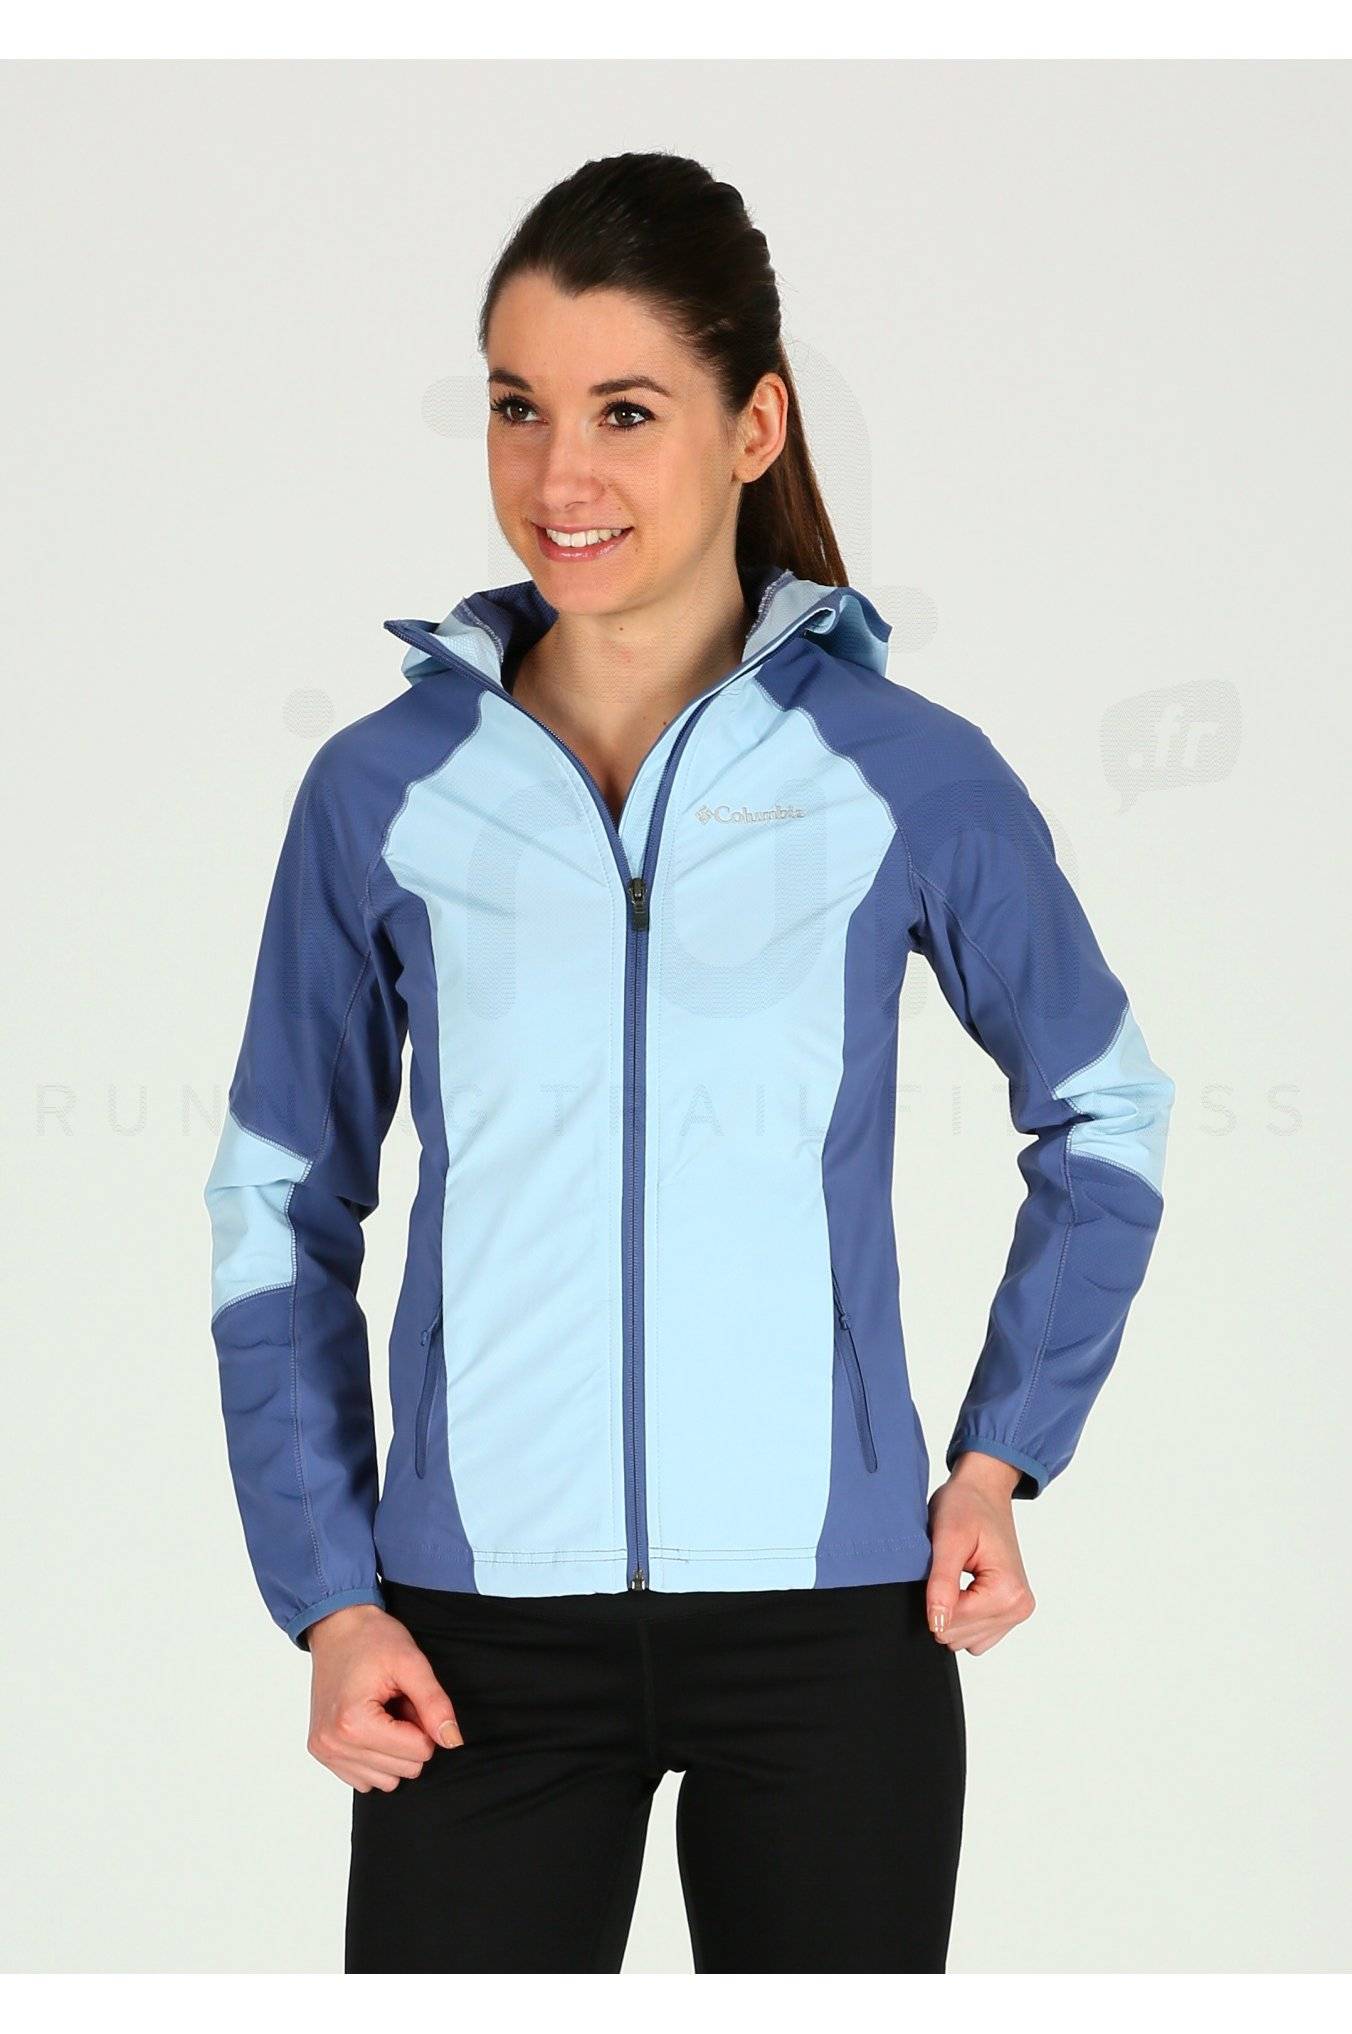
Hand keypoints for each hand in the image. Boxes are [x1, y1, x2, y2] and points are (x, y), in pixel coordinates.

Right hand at [304, 1602, 463, 1791]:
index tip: (407, 1695)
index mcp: (353, 1723)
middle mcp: (334, 1744)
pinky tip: (370, 1724)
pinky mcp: (324, 1753)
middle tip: (396, 1701)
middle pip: (404, 1770)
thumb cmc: (371, 1638)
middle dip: (409, 1736)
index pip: (418, 1753)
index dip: (424, 1722)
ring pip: (386, 1781)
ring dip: (393, 1749)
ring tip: (383, 1711)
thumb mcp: (411, 1662)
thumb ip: (435, 1704)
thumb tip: (452, 1740)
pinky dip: (375, 1756)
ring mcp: (326, 1751)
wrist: (336, 1626)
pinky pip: (365, 1779)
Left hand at [925, 1451, 1035, 1654]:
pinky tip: (963, 1586)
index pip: (952, 1623)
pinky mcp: (1008, 1613)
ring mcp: (1016, 1613)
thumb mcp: (947, 1539)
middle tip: (949, 1568)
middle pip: (957, 1635)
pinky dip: (962, 1615)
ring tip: (957, 1575)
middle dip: (943, 1604)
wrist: (983, 1492)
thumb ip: (942, 1585)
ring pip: (963, 1640)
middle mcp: (1019, 1607)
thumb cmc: (966, 1506)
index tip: (940, 1567)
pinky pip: (974, 1636)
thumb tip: (937, 1625)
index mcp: (1008, 1591)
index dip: (933, 1598)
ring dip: (952, 1611)